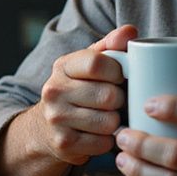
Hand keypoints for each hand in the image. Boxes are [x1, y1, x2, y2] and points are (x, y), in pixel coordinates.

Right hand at [30, 24, 137, 165]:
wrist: (45, 128)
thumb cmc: (78, 90)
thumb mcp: (89, 64)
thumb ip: (111, 46)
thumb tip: (131, 31)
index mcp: (63, 66)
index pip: (98, 63)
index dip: (118, 71)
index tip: (120, 77)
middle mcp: (54, 90)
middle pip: (108, 95)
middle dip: (119, 100)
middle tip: (115, 101)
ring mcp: (56, 118)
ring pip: (109, 122)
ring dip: (115, 122)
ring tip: (106, 117)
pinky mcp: (63, 143)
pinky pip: (103, 143)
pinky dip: (107, 141)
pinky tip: (98, 134)